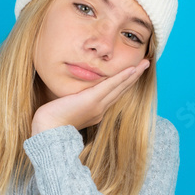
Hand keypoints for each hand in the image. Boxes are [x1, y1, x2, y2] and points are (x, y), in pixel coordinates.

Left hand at [32, 59, 149, 134]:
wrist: (48, 131)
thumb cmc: (51, 121)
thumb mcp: (64, 109)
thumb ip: (72, 102)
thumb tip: (70, 96)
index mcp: (95, 112)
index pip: (112, 94)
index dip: (123, 84)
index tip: (131, 74)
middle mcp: (100, 109)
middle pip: (121, 90)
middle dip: (133, 77)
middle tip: (145, 65)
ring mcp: (98, 105)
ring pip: (120, 87)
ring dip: (133, 74)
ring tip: (145, 64)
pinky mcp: (92, 100)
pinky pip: (110, 86)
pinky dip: (122, 77)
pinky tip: (131, 69)